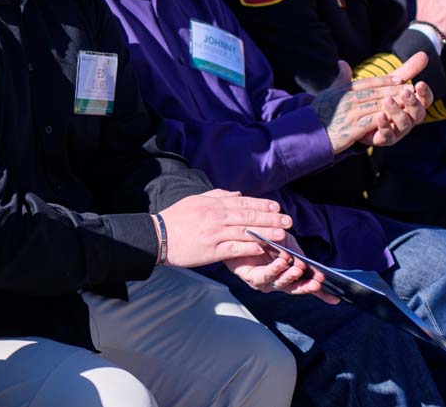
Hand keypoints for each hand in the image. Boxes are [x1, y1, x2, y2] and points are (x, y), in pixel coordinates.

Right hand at [158, 189, 291, 266]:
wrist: (158, 236)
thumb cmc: (176, 218)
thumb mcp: (195, 200)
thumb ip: (217, 196)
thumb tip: (238, 194)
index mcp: (213, 204)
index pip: (243, 202)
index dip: (262, 205)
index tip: (277, 207)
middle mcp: (216, 216)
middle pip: (248, 216)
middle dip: (270, 219)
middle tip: (288, 221)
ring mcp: (215, 233)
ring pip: (245, 232)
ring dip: (266, 233)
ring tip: (283, 235)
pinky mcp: (212, 250)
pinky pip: (235, 248)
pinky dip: (250, 248)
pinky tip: (263, 249)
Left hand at [226, 233, 339, 303]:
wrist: (240, 230)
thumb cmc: (265, 237)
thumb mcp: (287, 243)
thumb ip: (297, 253)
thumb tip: (307, 263)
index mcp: (290, 274)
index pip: (308, 286)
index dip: (322, 294)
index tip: (335, 297)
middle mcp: (279, 280)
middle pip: (296, 288)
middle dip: (307, 285)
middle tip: (318, 280)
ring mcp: (266, 281)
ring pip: (281, 284)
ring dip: (291, 276)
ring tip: (298, 268)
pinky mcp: (251, 277)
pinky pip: (264, 276)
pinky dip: (274, 269)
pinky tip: (281, 261)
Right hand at [310, 53, 431, 152]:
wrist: (309, 133)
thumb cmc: (321, 112)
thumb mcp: (329, 93)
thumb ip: (340, 79)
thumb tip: (342, 62)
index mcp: (343, 91)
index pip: (367, 82)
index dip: (385, 80)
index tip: (401, 78)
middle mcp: (346, 100)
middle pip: (375, 92)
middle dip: (394, 90)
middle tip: (411, 89)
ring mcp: (348, 114)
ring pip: (376, 106)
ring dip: (393, 104)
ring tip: (408, 103)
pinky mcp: (350, 129)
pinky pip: (371, 122)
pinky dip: (384, 119)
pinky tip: (395, 118)